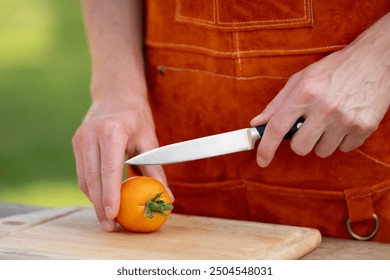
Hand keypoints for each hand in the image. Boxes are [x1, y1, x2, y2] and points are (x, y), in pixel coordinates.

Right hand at [72, 95, 171, 231]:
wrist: (115, 93)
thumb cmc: (136, 115)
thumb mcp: (149, 140)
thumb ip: (156, 169)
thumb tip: (168, 197)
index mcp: (111, 132)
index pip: (109, 170)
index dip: (110, 195)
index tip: (114, 216)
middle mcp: (91, 135)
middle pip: (92, 179)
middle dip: (99, 205)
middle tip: (110, 226)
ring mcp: (80, 139)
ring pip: (84, 178)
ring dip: (93, 200)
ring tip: (106, 218)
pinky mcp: (76, 143)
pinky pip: (82, 172)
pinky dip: (91, 188)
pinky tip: (101, 200)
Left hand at [250, 29, 389, 166]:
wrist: (374, 60)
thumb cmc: (333, 70)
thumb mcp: (301, 80)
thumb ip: (277, 103)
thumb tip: (257, 123)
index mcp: (305, 93)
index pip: (278, 128)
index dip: (266, 148)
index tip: (262, 160)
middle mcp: (325, 107)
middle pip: (300, 148)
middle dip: (300, 141)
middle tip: (308, 126)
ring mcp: (346, 119)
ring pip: (322, 151)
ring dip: (322, 141)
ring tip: (330, 120)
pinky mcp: (365, 127)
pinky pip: (344, 149)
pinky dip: (342, 139)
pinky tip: (345, 121)